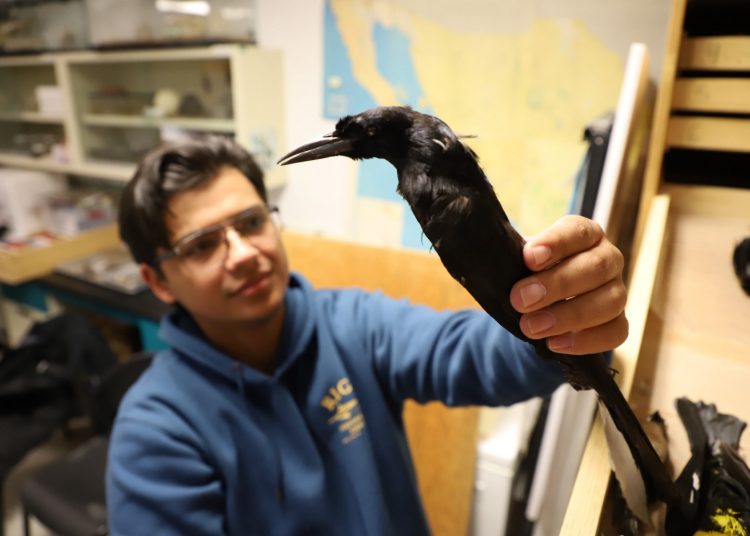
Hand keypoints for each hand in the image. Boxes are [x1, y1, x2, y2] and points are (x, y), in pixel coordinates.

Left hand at [509, 215, 627, 354]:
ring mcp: (617, 291)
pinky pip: (614, 333)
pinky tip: (554, 344)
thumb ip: (512, 258)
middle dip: (557, 284)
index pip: (578, 231)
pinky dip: (585, 340)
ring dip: (568, 316)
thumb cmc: (526, 275)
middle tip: (520, 300)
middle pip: (596, 267)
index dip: (556, 243)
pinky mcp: (618, 322)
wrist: (533, 307)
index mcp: (584, 235)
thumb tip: (495, 257)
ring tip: (531, 327)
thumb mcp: (517, 261)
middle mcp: (607, 259)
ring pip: (609, 301)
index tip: (528, 258)